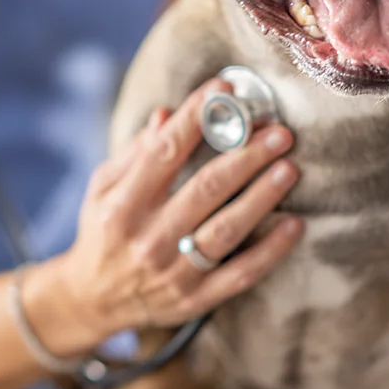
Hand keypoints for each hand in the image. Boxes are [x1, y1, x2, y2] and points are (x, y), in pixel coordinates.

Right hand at [48, 79, 304, 337]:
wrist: (94, 299)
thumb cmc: (102, 232)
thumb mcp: (103, 188)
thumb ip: (135, 153)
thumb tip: (168, 113)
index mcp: (122, 204)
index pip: (163, 152)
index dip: (195, 117)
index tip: (223, 89)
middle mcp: (147, 238)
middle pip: (205, 189)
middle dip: (246, 156)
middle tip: (278, 132)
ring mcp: (173, 271)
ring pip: (226, 230)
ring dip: (262, 196)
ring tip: (289, 168)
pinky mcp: (195, 299)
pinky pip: (240, 274)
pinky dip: (270, 250)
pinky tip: (294, 224)